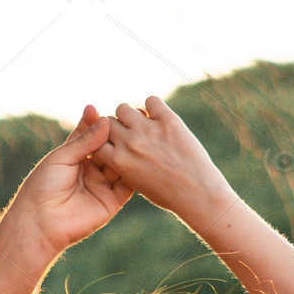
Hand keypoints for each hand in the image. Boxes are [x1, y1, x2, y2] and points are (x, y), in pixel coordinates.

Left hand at [8, 106, 134, 256]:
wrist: (40, 222)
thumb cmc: (43, 187)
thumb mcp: (62, 157)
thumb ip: (84, 139)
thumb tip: (105, 120)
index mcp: (75, 158)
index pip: (93, 136)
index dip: (102, 124)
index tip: (112, 112)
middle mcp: (90, 171)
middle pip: (110, 149)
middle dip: (119, 138)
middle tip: (131, 124)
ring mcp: (102, 186)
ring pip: (121, 165)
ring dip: (128, 153)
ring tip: (138, 138)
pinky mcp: (111, 202)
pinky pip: (128, 186)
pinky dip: (135, 173)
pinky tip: (141, 159)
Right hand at [88, 96, 232, 226]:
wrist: (197, 193)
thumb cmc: (166, 193)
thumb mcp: (136, 183)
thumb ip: (122, 163)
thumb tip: (115, 142)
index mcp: (119, 162)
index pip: (96, 141)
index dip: (103, 141)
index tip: (111, 143)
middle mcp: (130, 143)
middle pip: (108, 122)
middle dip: (115, 127)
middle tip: (128, 133)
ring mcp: (149, 130)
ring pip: (124, 108)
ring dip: (131, 114)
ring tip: (143, 124)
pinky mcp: (168, 120)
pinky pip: (151, 100)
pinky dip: (153, 107)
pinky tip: (159, 117)